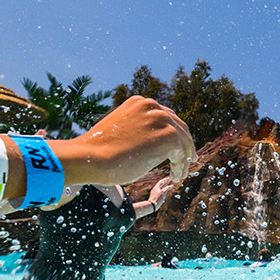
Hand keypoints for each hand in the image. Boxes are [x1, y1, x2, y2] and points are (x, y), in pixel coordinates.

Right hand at [67, 97, 194, 184]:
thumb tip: (152, 141)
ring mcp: (162, 119)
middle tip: (189, 159)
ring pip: (183, 141)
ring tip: (180, 174)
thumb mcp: (121, 133)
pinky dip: (180, 167)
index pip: (166, 117)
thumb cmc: (99, 151)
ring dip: (184, 159)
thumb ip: (138, 131)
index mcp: (140, 103)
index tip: (178, 146)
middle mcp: (153, 106)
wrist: (89, 158)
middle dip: (185, 144)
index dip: (174, 133)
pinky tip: (175, 176)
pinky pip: (181, 154)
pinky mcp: (169, 136)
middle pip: (178, 126)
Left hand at [147, 176, 173, 205]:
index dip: (166, 179)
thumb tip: (171, 185)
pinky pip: (160, 192)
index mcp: (156, 187)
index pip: (161, 181)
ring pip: (161, 188)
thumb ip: (167, 188)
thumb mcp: (163, 192)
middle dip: (166, 182)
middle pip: (161, 184)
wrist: (151, 205)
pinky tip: (165, 192)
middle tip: (170, 180)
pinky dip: (163, 191)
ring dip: (165, 187)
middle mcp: (155, 189)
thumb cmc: (157, 198)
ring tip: (169, 186)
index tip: (169, 178)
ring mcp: (155, 192)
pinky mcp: (155, 196)